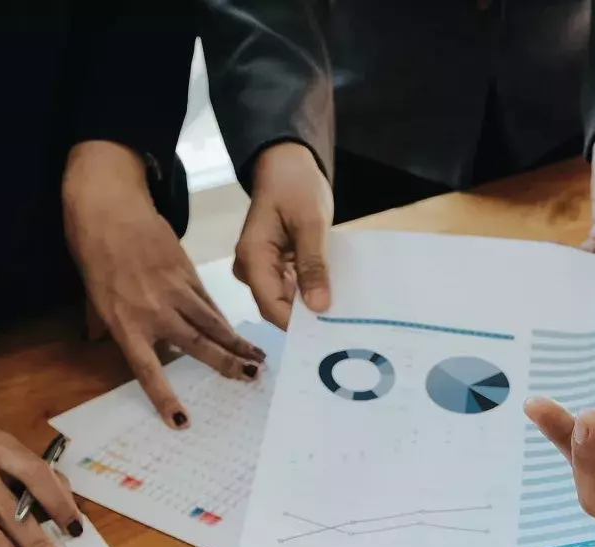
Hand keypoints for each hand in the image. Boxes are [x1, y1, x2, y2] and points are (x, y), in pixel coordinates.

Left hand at [65, 140, 264, 427]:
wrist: (109, 209)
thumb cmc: (95, 254)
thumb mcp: (93, 297)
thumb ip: (103, 326)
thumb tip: (100, 345)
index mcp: (125, 324)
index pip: (148, 370)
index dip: (165, 397)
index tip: (182, 421)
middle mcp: (153, 312)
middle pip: (196, 345)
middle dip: (226, 365)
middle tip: (250, 380)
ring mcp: (174, 291)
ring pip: (211, 323)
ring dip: (237, 343)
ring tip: (258, 359)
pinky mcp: (187, 272)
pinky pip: (208, 302)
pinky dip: (222, 319)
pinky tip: (237, 332)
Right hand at [235, 142, 333, 328]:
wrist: (286, 163)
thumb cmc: (296, 185)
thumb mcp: (311, 223)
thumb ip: (313, 265)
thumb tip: (319, 307)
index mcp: (252, 257)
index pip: (271, 305)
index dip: (297, 324)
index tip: (329, 335)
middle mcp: (250, 268)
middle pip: (276, 307)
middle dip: (307, 319)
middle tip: (344, 330)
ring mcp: (260, 268)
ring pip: (285, 300)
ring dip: (311, 307)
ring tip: (344, 317)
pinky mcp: (272, 266)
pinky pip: (290, 288)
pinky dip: (310, 292)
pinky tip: (335, 297)